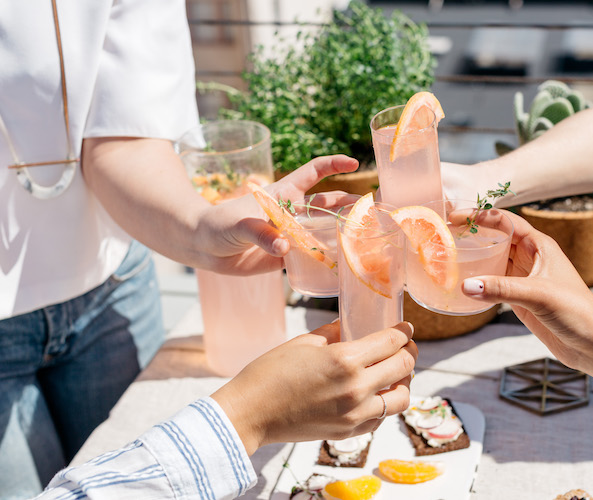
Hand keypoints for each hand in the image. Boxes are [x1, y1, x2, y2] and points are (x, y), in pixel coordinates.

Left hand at [196, 155, 358, 274]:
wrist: (202, 246)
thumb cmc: (217, 224)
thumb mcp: (238, 225)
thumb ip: (261, 234)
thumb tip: (284, 247)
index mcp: (282, 195)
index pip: (313, 173)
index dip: (334, 164)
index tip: (354, 162)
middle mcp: (291, 213)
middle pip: (327, 204)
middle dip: (350, 203)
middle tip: (374, 208)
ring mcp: (290, 234)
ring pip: (324, 231)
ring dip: (343, 232)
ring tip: (367, 236)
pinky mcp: (285, 256)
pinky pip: (311, 257)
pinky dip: (327, 260)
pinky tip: (342, 265)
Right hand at [211, 321, 417, 455]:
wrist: (250, 413)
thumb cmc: (270, 373)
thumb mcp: (305, 342)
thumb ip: (336, 332)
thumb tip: (354, 328)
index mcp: (346, 359)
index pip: (392, 341)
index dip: (404, 331)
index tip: (406, 328)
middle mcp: (357, 387)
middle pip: (404, 366)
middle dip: (409, 352)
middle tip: (405, 346)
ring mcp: (355, 414)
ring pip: (401, 397)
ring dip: (403, 382)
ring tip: (393, 373)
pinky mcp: (349, 431)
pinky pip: (381, 418)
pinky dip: (384, 404)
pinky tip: (375, 394)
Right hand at [459, 210, 592, 369]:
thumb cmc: (577, 312)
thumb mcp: (539, 295)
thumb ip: (502, 289)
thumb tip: (466, 285)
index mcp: (539, 246)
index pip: (505, 221)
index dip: (480, 216)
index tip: (455, 217)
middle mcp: (531, 258)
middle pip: (496, 238)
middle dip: (472, 234)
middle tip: (444, 235)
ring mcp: (524, 279)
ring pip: (493, 260)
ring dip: (473, 257)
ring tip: (447, 255)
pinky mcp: (519, 299)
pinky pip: (493, 284)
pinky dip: (478, 281)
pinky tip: (461, 284)